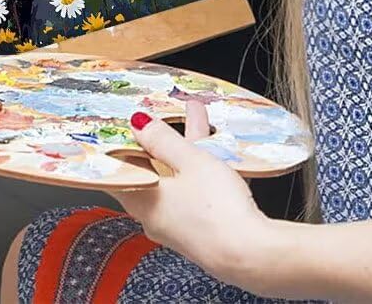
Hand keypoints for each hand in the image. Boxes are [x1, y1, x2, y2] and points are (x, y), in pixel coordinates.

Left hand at [113, 102, 272, 287]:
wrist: (253, 256)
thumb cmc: (218, 211)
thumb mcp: (190, 161)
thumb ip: (162, 139)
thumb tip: (138, 124)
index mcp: (141, 200)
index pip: (119, 169)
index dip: (122, 143)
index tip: (130, 123)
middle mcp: (153, 217)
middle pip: (151, 170)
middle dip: (163, 140)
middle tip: (170, 114)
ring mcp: (177, 228)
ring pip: (174, 181)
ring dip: (185, 152)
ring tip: (200, 121)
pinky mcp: (199, 234)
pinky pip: (191, 195)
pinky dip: (198, 172)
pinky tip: (216, 154)